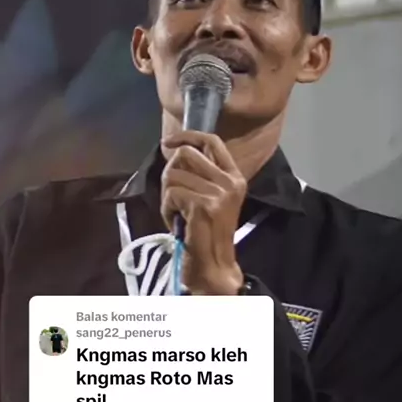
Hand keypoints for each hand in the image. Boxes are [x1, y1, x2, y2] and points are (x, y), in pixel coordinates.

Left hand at [161, 131, 246, 294]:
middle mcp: (230, 182)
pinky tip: (177, 223)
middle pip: (185, 154)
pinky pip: (170, 195)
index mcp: (235, 177)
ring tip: (177, 214)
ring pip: (173, 175)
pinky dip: (166, 210)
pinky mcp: (203, 206)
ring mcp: (218, 193)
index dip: (187, 136)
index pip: (212, 141)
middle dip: (170, 173)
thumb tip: (176, 150)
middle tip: (173, 195)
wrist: (214, 265)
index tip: (168, 142)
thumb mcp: (212, 198)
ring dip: (167, 196)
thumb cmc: (207, 234)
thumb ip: (201, 174)